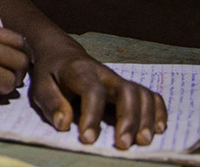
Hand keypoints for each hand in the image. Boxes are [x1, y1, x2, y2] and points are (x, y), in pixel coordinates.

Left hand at [27, 48, 167, 148]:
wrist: (61, 53)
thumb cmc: (51, 73)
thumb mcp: (40, 85)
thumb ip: (51, 103)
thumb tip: (64, 123)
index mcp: (80, 71)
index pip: (92, 91)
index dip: (92, 115)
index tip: (87, 139)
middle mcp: (104, 74)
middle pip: (126, 90)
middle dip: (128, 119)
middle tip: (123, 144)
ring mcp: (118, 80)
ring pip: (141, 93)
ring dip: (146, 118)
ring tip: (143, 141)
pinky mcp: (127, 87)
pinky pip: (150, 95)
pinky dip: (158, 111)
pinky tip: (159, 129)